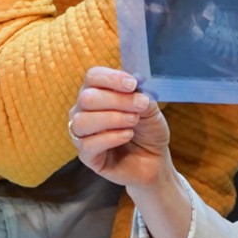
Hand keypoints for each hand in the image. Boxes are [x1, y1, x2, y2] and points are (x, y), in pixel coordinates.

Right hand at [69, 67, 171, 188]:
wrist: (155, 160)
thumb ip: (140, 95)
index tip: (132, 84)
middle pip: (87, 97)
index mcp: (98, 93)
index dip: (111, 78)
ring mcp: (82, 134)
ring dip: (112, 119)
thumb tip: (134, 86)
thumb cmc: (149, 131)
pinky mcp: (87, 156)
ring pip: (82, 120)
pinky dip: (110, 137)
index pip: (93, 77)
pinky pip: (88, 144)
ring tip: (133, 122)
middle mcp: (84, 111)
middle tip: (140, 107)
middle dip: (117, 100)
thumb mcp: (149, 109)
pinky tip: (127, 135)